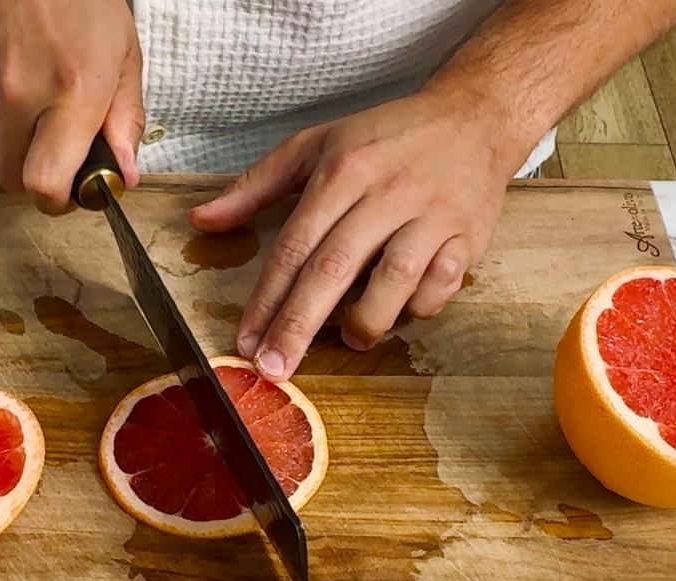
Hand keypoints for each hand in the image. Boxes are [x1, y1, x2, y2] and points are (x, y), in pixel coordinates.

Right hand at [0, 0, 142, 211]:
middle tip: (61, 159)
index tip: (76, 192)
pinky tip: (20, 69)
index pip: (46, 185)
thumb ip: (125, 119)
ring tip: (44, 94)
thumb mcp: (123, 52)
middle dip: (38, 180)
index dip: (60, 202)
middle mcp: (21, 95)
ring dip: (23, 138)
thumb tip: (123, 174)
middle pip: (14, 180)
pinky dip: (3, 105)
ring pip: (0, 145)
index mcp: (72, 92)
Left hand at [188, 87, 522, 380]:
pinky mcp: (468, 234)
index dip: (267, 298)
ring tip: (348, 339)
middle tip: (274, 367)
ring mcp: (430, 214)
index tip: (246, 341)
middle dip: (299, 324)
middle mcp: (384, 193)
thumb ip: (255, 186)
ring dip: (366, 320)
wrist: (473, 116)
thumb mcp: (315, 146)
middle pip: (334, 267)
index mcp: (341, 172)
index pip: (294, 245)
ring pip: (394, 278)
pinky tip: (402, 311)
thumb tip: (201, 220)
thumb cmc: (386, 138)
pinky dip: (421, 306)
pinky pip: (442, 284)